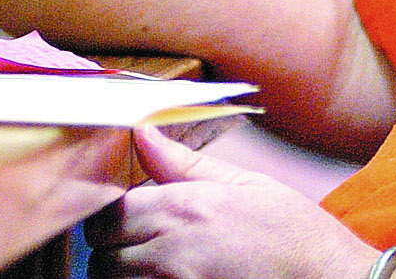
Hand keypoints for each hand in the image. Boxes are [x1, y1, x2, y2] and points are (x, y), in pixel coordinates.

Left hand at [86, 126, 379, 278]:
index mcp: (183, 208)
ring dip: (125, 276)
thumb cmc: (293, 234)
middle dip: (114, 252)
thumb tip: (142, 132)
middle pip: (102, 257)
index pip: (108, 217)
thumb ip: (184, 164)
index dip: (112, 219)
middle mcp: (171, 251)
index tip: (127, 222)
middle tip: (140, 249)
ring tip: (155, 269)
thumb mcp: (244, 185)